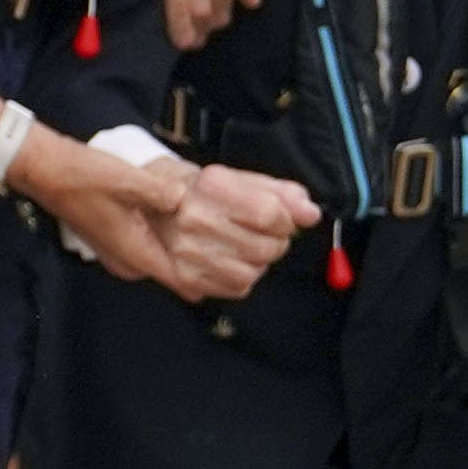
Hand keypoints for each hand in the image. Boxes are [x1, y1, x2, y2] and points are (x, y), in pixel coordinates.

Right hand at [18, 128, 306, 303]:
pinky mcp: (131, 245)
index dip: (223, 273)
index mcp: (135, 252)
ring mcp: (132, 256)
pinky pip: (170, 262)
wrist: (46, 172)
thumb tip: (183, 196)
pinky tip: (212, 244)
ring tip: (246, 251)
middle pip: (190, 283)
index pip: (187, 279)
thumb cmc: (81, 176)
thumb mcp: (121, 179)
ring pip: (182, 276)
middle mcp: (136, 262)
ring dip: (213, 268)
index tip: (253, 261)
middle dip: (226, 269)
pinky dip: (194, 259)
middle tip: (260, 252)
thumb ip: (155, 191)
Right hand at [153, 160, 316, 300]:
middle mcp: (194, 218)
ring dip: (260, 261)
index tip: (281, 219)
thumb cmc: (208, 193)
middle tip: (263, 233)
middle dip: (275, 242)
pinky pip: (238, 287)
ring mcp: (188, 251)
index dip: (285, 221)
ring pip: (254, 271)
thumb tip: (310, 213)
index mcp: (211, 186)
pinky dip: (244, 276)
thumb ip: (283, 194)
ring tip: (245, 246)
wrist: (157, 207)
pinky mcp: (187, 278)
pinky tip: (231, 259)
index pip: (269, 214)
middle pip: (265, 247)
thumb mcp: (245, 181)